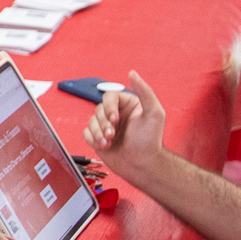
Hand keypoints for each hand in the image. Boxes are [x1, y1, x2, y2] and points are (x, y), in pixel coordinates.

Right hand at [82, 68, 167, 186]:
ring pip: (91, 121)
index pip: (110, 96)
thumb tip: (132, 73)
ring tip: (108, 142)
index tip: (114, 119)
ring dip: (98, 133)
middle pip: (98, 109)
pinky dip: (92, 139)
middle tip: (112, 134)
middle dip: (104, 123)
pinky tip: (103, 146)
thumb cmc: (150, 141)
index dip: (109, 107)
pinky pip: (86, 133)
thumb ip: (144, 91)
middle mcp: (117, 114)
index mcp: (128, 105)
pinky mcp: (99, 139)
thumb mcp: (154, 113)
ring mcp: (107, 127)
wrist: (142, 166)